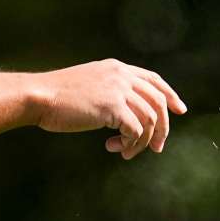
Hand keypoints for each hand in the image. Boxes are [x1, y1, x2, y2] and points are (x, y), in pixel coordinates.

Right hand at [30, 59, 186, 159]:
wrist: (40, 96)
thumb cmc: (57, 96)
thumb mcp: (89, 85)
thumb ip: (109, 91)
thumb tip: (127, 114)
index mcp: (116, 68)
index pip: (153, 79)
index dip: (169, 95)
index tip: (179, 110)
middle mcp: (121, 75)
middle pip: (158, 101)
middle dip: (163, 128)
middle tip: (156, 148)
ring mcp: (118, 90)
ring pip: (150, 120)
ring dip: (142, 142)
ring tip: (126, 152)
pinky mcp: (113, 107)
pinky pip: (136, 131)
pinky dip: (130, 144)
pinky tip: (115, 148)